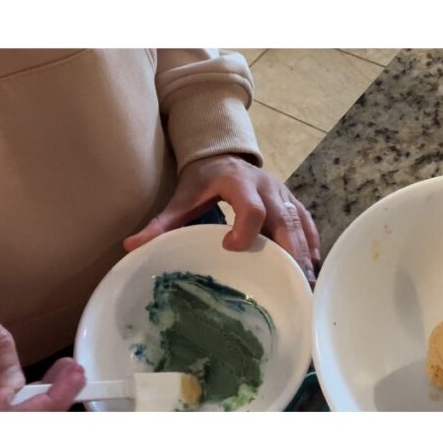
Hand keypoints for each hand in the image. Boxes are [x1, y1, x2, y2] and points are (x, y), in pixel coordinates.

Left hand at [124, 154, 320, 284]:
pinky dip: (311, 245)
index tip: (230, 247)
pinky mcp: (292, 202)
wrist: (223, 154)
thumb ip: (160, 223)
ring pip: (299, 224)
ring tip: (306, 287)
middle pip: (284, 220)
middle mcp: (267, 187)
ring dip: (304, 255)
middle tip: (293, 283)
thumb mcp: (181, 198)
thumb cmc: (202, 179)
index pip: (251, 208)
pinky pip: (307, 224)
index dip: (245, 230)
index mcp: (238, 183)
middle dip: (290, 251)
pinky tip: (311, 270)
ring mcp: (283, 195)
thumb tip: (130, 248)